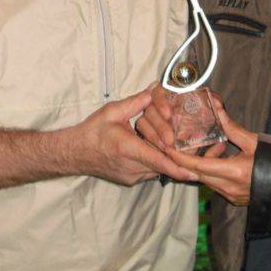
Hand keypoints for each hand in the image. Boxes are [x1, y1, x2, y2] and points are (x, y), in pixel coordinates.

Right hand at [72, 88, 196, 185]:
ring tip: (178, 148)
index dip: (178, 167)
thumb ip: (135, 102)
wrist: (74, 153)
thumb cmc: (92, 131)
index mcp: (127, 148)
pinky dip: (157, 163)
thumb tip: (154, 90)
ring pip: (158, 170)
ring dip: (167, 160)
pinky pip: (150, 172)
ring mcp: (131, 176)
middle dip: (178, 158)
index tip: (195, 171)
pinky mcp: (130, 180)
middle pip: (163, 165)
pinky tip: (157, 150)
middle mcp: (131, 167)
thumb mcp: (112, 111)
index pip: (158, 161)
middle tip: (196, 151)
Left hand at [165, 97, 257, 205]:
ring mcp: (231, 196)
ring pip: (205, 180)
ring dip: (200, 165)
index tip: (166, 147)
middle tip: (175, 144)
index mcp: (233, 172)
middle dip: (185, 160)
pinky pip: (215, 185)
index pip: (197, 165)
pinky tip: (219, 159)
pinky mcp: (234, 199)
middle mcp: (229, 187)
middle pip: (196, 174)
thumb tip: (215, 107)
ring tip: (207, 148)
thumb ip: (231, 127)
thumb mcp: (253, 141)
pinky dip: (211, 172)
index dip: (178, 157)